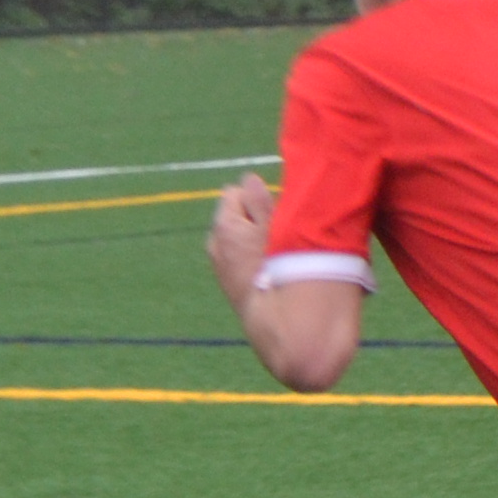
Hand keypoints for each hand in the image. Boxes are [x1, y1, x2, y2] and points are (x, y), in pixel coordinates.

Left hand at [204, 172, 277, 299]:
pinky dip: (248, 255)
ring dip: (249, 237)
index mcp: (225, 225)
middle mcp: (215, 242)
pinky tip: (265, 269)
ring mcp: (218, 263)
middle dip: (251, 217)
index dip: (257, 199)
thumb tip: (248, 178)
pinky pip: (236, 255)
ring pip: (235, 235)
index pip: (237, 191)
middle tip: (275, 234)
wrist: (278, 319)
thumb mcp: (276, 228)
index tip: (274, 215)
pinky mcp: (227, 280)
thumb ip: (260, 201)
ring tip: (272, 253)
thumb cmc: (282, 269)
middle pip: (233, 213)